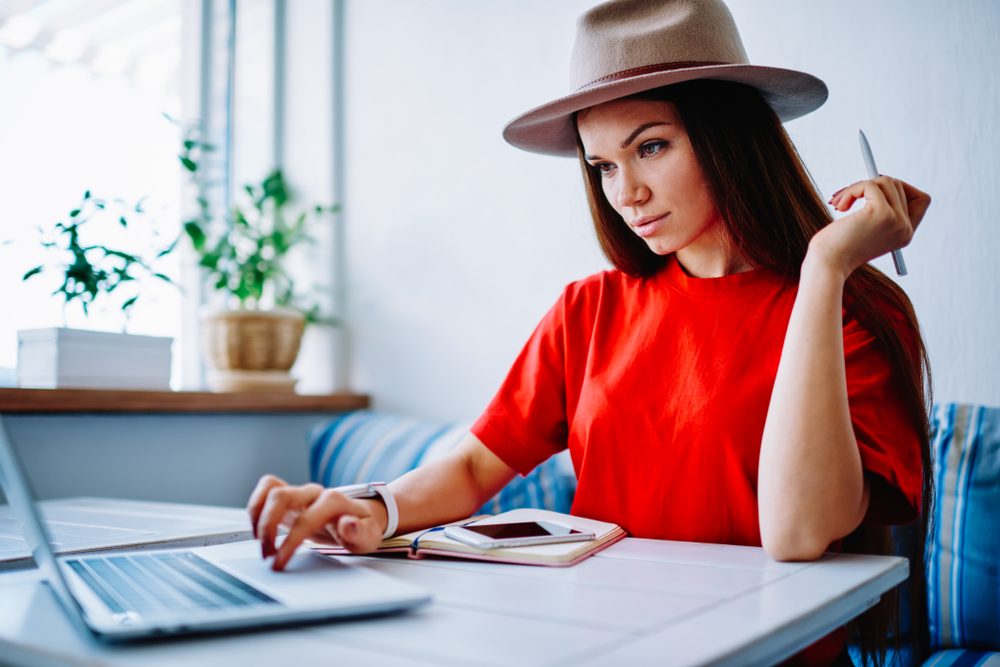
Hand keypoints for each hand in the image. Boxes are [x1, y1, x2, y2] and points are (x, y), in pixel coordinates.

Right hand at [246, 474, 386, 570]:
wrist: (358, 518)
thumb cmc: (361, 529)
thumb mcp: (368, 537)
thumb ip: (360, 532)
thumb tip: (347, 524)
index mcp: (334, 502)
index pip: (306, 519)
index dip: (290, 542)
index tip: (279, 563)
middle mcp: (314, 493)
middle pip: (281, 496)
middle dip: (267, 527)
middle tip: (266, 555)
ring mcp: (300, 492)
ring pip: (270, 488)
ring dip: (257, 516)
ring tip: (260, 544)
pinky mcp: (289, 497)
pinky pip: (267, 488)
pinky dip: (256, 507)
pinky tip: (258, 530)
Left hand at [808, 176, 930, 278]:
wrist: (828, 264)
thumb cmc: (838, 246)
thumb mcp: (865, 227)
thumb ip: (880, 209)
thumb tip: (881, 178)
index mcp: (905, 234)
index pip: (921, 199)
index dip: (901, 188)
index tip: (874, 191)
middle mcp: (905, 229)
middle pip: (898, 186)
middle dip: (869, 185)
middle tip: (846, 197)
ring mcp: (897, 220)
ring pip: (886, 182)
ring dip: (857, 186)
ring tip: (839, 203)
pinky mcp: (882, 213)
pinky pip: (870, 185)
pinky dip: (851, 190)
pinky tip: (840, 206)